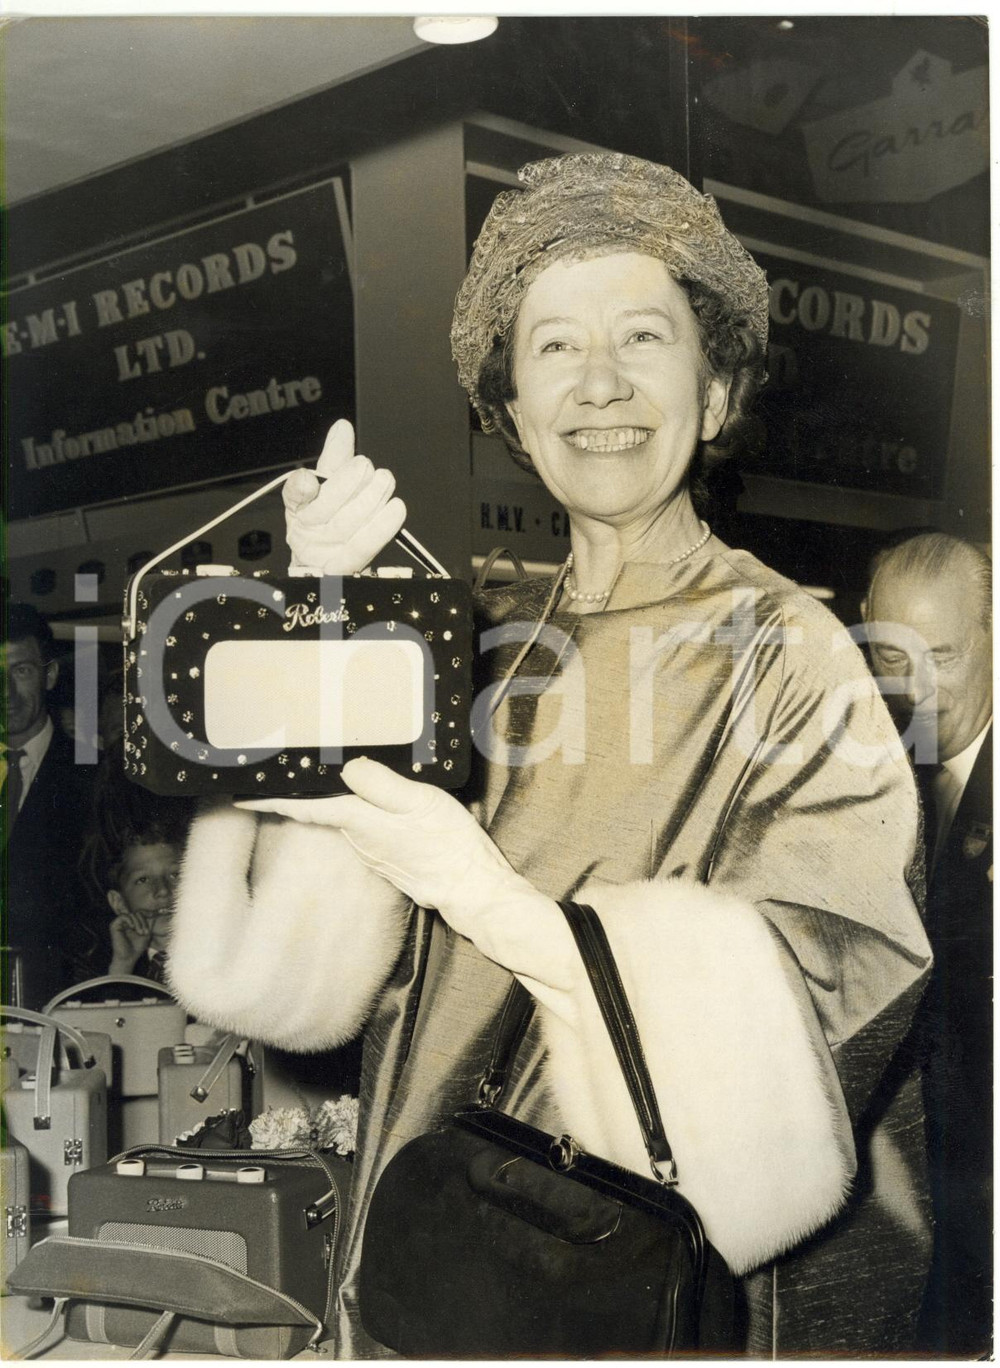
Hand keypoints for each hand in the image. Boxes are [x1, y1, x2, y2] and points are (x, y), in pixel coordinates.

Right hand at [108, 910, 152, 975]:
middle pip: (137, 913)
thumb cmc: (137, 947)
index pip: (140, 913)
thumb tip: (154, 912)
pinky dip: (130, 920)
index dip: (147, 913)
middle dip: (143, 921)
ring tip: (140, 932)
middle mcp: (125, 922)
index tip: (153, 915)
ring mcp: (119, 923)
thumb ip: (149, 923)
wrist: (128, 957)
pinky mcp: (114, 925)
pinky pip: (123, 916)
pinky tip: (132, 927)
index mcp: (132, 923)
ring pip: (131, 914)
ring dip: (138, 922)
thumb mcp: (147, 933)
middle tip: (145, 932)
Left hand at [238, 760, 578, 994]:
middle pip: (320, 813)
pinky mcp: (389, 860)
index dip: (272, 800)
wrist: (473, 889)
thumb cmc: (448, 845)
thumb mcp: (418, 802)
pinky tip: (369, 805)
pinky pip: (363, 832)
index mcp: (359, 823)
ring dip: (329, 804)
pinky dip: (356, 816)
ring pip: (342, 822)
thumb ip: (379, 784)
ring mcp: (373, 854)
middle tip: (283, 770)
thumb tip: (347, 767)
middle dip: (300, 794)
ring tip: (319, 779)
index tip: (240, 795)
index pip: (306, 807)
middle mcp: (358, 841)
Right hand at [285, 420, 406, 574]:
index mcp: (298, 508)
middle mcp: (306, 532)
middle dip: (352, 483)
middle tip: (370, 470)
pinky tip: (396, 508)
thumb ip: (336, 458)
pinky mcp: (343, 572)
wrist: (332, 567)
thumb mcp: (331, 486)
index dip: (306, 485)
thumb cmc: (331, 521)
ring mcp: (323, 556)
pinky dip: (380, 528)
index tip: (320, 473)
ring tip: (385, 481)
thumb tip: (343, 428)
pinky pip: (361, 549)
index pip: (296, 494)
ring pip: (346, 525)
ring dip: (370, 500)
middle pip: (326, 508)